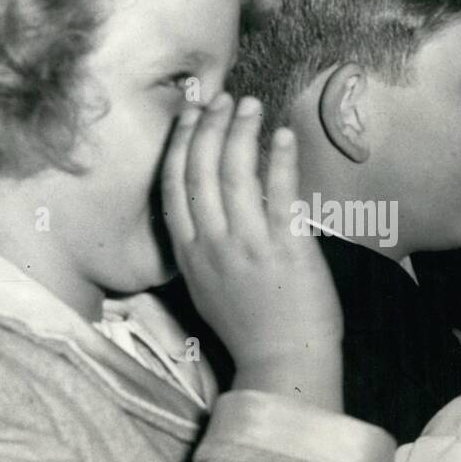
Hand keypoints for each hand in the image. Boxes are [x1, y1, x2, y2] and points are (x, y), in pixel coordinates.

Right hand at [162, 93, 343, 411]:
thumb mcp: (204, 286)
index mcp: (187, 253)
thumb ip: (197, 245)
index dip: (181, 141)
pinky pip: (280, 193)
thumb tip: (201, 203)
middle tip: (224, 98)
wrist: (282, 362)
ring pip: (235, 173)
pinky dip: (280, 159)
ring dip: (242, 132)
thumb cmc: (247, 326)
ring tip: (251, 106)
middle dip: (210, 125)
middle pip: (200, 169)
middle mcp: (211, 244)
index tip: (191, 113)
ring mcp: (248, 245)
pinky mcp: (286, 248)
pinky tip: (284, 135)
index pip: (173, 184)